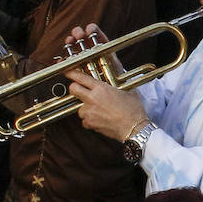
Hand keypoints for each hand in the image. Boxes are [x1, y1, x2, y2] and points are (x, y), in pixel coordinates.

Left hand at [67, 26, 148, 142]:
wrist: (134, 128)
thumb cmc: (133, 110)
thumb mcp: (127, 91)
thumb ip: (117, 84)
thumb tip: (116, 77)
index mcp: (101, 88)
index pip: (80, 77)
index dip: (72, 73)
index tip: (68, 72)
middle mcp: (92, 99)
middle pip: (73, 89)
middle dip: (74, 88)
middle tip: (80, 89)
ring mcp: (89, 112)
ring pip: (79, 107)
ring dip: (85, 107)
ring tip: (99, 110)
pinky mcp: (89, 123)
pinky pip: (84, 120)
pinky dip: (90, 120)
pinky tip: (100, 119)